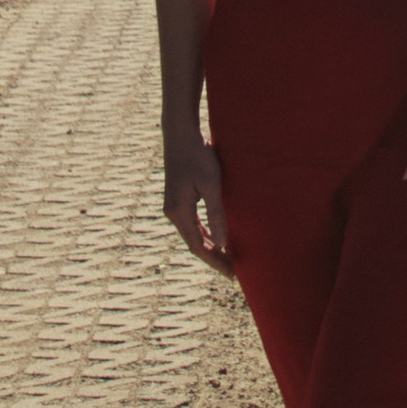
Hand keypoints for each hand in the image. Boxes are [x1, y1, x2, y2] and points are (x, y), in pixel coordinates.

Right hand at [163, 135, 234, 275]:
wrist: (180, 133)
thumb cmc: (198, 155)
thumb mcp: (211, 183)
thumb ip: (217, 213)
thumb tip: (223, 244)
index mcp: (180, 212)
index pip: (198, 247)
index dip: (215, 261)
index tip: (231, 274)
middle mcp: (173, 213)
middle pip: (194, 243)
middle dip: (214, 257)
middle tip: (233, 270)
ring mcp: (173, 206)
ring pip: (193, 234)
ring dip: (209, 246)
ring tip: (227, 257)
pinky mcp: (177, 198)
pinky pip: (192, 223)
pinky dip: (204, 233)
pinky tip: (216, 235)